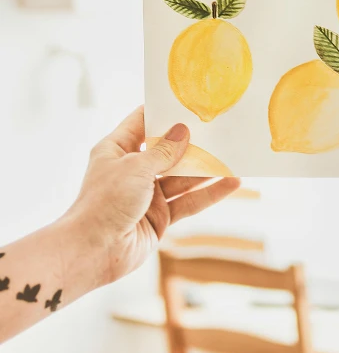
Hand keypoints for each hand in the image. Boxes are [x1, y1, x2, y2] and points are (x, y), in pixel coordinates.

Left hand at [65, 106, 239, 285]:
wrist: (93, 251)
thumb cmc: (104, 202)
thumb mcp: (135, 168)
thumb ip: (163, 152)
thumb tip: (183, 131)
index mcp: (117, 150)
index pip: (141, 122)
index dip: (163, 112)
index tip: (187, 101)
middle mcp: (132, 170)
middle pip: (167, 151)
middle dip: (191, 142)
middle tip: (217, 128)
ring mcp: (147, 194)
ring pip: (182, 177)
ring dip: (206, 169)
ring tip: (232, 155)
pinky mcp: (159, 216)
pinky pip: (188, 201)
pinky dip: (209, 193)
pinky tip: (230, 184)